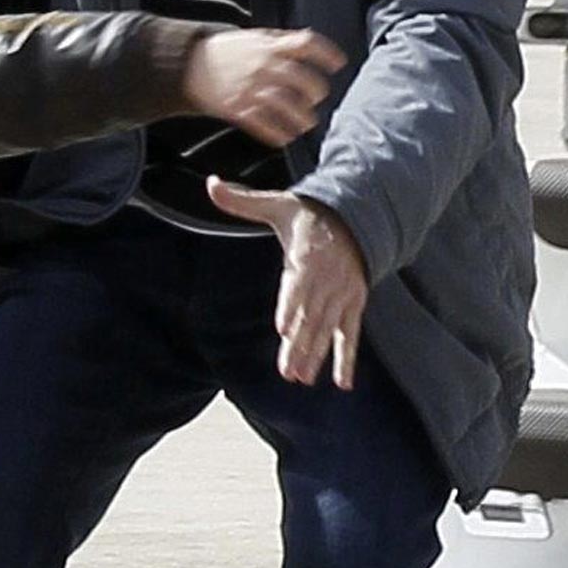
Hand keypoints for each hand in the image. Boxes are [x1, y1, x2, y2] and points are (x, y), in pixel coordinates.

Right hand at [182, 28, 344, 146]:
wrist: (190, 66)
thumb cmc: (227, 50)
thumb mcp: (254, 37)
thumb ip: (281, 40)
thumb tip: (310, 43)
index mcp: (269, 45)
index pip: (307, 44)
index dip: (327, 53)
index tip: (338, 64)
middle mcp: (263, 66)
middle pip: (304, 80)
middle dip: (316, 92)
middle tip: (317, 98)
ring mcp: (250, 89)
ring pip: (288, 106)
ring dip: (302, 118)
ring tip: (306, 123)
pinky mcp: (238, 109)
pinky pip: (265, 126)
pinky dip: (278, 134)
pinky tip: (285, 136)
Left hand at [208, 177, 367, 388]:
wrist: (356, 215)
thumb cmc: (308, 214)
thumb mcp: (277, 203)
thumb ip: (244, 201)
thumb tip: (211, 183)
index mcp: (308, 257)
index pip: (298, 285)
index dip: (291, 307)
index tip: (283, 329)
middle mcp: (328, 280)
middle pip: (311, 316)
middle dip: (300, 345)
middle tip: (288, 372)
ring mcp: (343, 295)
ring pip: (327, 330)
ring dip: (315, 356)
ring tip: (300, 379)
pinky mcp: (354, 304)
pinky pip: (351, 335)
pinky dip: (347, 358)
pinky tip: (342, 384)